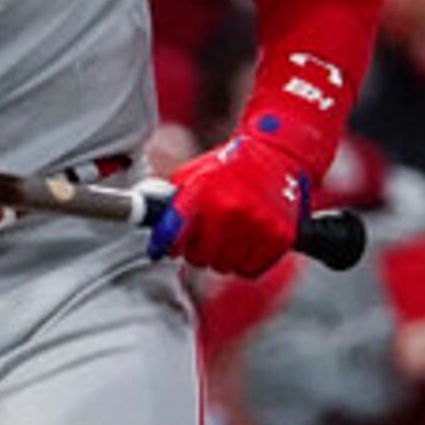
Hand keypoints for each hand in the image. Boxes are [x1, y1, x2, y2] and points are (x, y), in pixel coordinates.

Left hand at [147, 135, 308, 275]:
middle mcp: (229, 208)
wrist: (277, 155)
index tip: (162, 249)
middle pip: (198, 257)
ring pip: (224, 266)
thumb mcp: (194, 173)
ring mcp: (256, 224)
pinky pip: (249, 269)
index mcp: (203, 190)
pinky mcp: (279, 236)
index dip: (165, 245)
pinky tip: (247, 243)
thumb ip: (172, 200)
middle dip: (198, 250)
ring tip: (228, 237)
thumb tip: (145, 221)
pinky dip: (245, 262)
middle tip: (206, 237)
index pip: (172, 234)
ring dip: (222, 258)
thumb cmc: (230, 166)